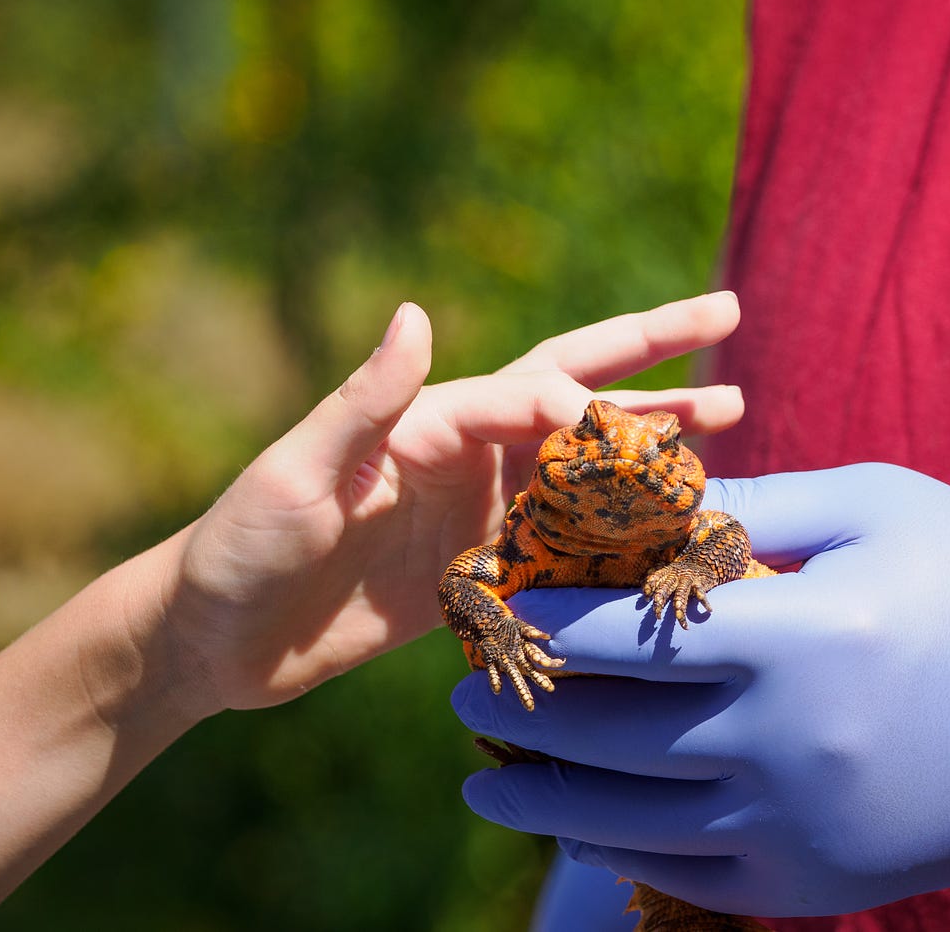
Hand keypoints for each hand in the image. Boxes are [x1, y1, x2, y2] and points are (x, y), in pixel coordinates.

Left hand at [149, 292, 743, 718]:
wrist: (218, 638)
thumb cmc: (241, 545)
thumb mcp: (296, 471)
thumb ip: (363, 400)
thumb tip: (415, 311)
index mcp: (431, 419)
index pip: (529, 392)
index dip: (582, 403)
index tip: (626, 433)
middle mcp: (469, 451)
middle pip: (577, 390)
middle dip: (652, 354)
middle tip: (729, 312)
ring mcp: (481, 509)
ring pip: (589, 465)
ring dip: (656, 438)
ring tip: (731, 416)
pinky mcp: (481, 568)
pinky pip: (569, 543)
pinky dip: (623, 533)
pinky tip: (673, 527)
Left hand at [451, 464, 949, 917]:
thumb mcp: (869, 505)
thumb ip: (746, 503)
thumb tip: (637, 495)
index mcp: (795, 637)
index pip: (623, 634)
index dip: (541, 621)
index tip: (489, 606)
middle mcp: (786, 744)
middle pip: (607, 734)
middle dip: (519, 708)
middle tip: (456, 689)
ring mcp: (801, 826)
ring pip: (630, 820)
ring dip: (543, 797)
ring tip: (485, 777)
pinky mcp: (819, 881)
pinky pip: (689, 876)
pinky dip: (618, 852)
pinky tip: (578, 828)